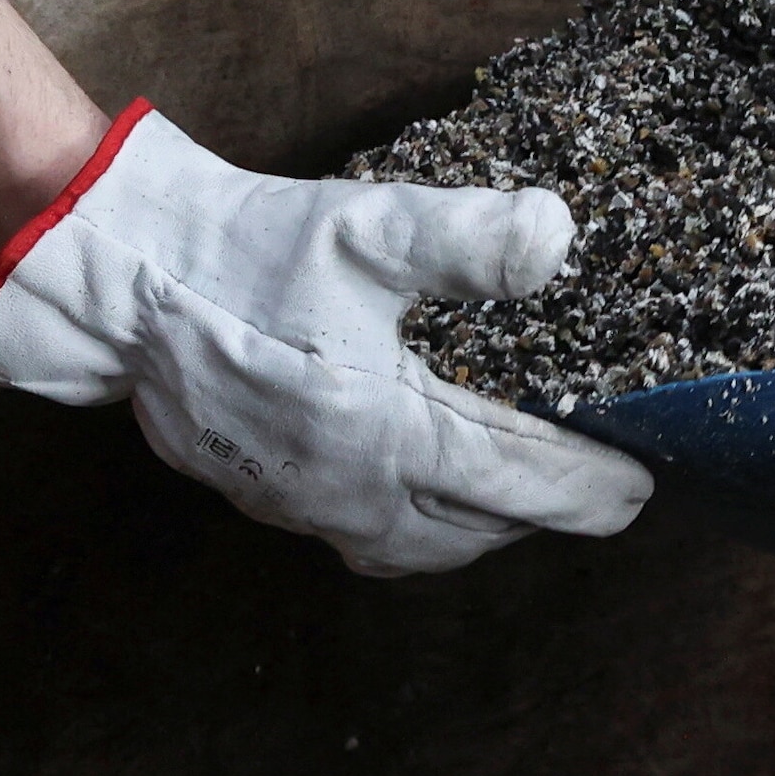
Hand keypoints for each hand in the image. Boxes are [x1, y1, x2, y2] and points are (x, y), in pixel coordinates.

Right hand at [0, 107, 656, 575]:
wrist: (132, 286)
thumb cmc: (249, 255)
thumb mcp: (366, 228)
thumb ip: (468, 239)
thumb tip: (559, 238)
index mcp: (392, 435)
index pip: (523, 482)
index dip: (592, 486)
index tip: (643, 483)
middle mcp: (357, 492)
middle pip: (485, 527)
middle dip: (551, 510)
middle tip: (603, 485)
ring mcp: (310, 507)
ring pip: (428, 547)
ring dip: (489, 527)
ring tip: (530, 494)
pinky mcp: (275, 499)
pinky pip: (374, 542)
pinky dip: (425, 532)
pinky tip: (433, 498)